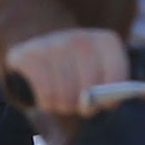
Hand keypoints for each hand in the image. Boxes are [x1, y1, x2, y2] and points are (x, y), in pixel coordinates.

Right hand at [5, 26, 130, 118]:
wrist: (37, 44)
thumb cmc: (74, 69)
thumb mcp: (97, 73)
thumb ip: (108, 89)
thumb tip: (101, 103)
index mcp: (105, 42)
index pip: (116, 76)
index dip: (111, 97)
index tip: (104, 105)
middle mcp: (80, 38)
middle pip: (89, 87)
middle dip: (84, 105)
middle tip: (77, 105)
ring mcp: (52, 44)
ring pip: (67, 93)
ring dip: (64, 106)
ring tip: (61, 103)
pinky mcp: (28, 54)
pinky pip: (46, 92)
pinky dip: (47, 103)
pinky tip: (46, 101)